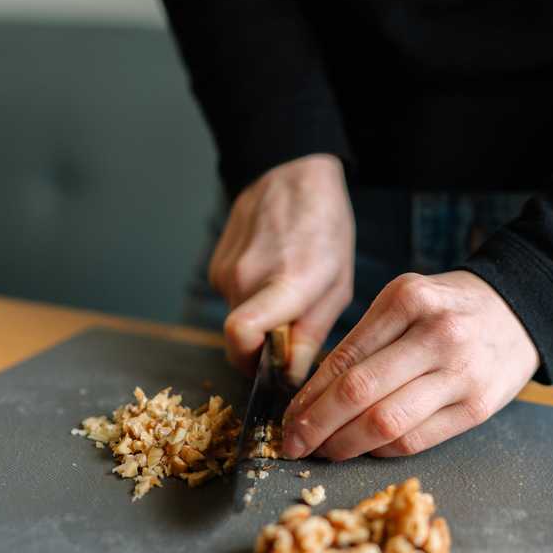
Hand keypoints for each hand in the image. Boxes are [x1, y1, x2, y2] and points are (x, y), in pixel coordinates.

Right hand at [211, 154, 353, 381]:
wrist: (291, 175)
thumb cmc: (325, 228)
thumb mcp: (337, 285)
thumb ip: (311, 334)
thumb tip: (291, 377)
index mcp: (286, 282)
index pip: (240, 335)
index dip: (250, 363)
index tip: (273, 366)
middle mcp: (246, 277)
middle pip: (239, 341)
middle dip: (263, 346)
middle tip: (293, 325)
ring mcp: (225, 270)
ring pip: (235, 320)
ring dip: (260, 319)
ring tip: (285, 289)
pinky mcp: (215, 266)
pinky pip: (230, 300)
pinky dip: (249, 299)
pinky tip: (269, 272)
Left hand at [281, 270, 538, 459]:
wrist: (521, 310)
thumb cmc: (449, 308)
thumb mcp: (405, 300)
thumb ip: (364, 340)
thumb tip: (313, 397)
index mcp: (407, 299)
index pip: (344, 358)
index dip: (308, 396)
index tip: (288, 417)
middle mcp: (435, 334)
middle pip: (358, 393)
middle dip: (316, 425)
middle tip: (294, 443)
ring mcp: (460, 373)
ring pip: (385, 423)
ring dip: (345, 444)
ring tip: (326, 450)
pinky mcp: (477, 407)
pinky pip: (416, 440)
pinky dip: (382, 449)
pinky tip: (366, 447)